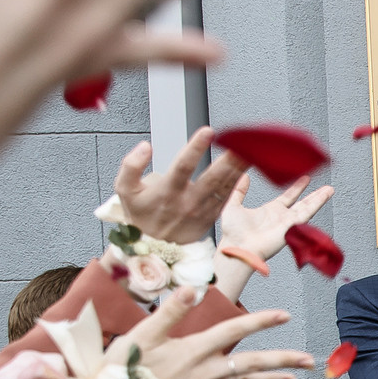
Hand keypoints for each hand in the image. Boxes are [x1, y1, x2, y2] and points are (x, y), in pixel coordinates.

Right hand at [115, 128, 248, 245]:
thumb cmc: (140, 214)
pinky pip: (228, 197)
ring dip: (239, 168)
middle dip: (230, 159)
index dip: (195, 148)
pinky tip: (248, 169)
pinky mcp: (211, 216)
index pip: (182, 166)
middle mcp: (187, 201)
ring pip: (224, 187)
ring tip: (253, 150)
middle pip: (212, 178)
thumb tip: (145, 147)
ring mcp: (202, 210)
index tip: (208, 130)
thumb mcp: (124, 190)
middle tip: (245, 142)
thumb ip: (130, 165)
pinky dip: (239, 183)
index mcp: (167, 192)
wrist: (153, 247)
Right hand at [120, 303, 311, 378]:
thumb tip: (193, 286)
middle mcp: (205, 372)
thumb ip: (170, 310)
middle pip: (251, 363)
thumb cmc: (120, 366)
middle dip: (282, 359)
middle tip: (310, 360)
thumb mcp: (142, 332)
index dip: (261, 321)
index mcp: (194, 349)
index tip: (285, 316)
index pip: (235, 330)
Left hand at [216, 172, 333, 296]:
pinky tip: (323, 196)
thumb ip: (239, 191)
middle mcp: (281, 217)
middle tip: (324, 187)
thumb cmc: (233, 234)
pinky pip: (307, 212)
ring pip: (308, 207)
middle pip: (302, 203)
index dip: (296, 188)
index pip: (287, 197)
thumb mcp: (233, 205)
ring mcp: (288, 222)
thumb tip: (244, 176)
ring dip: (319, 198)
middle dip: (314, 194)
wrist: (238, 246)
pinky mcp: (292, 226)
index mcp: (269, 211)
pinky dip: (317, 203)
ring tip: (329, 189)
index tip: (304, 179)